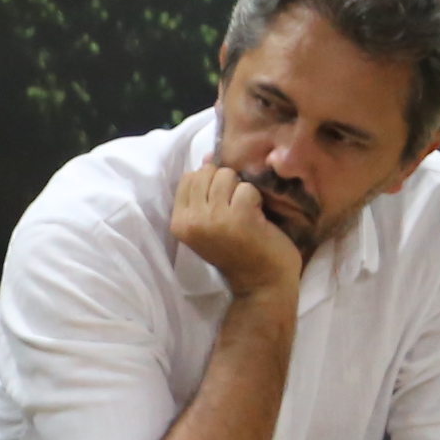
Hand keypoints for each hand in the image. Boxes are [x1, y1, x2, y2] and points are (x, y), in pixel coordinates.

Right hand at [170, 165, 300, 300]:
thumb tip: (208, 156)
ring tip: (246, 212)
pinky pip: (246, 188)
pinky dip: (256, 200)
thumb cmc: (238, 251)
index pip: (189, 177)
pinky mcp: (239, 218)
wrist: (261, 282)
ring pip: (226, 176)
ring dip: (241, 190)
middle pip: (207, 172)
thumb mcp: (210, 222)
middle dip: (225, 183)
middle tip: (235, 207)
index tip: (221, 202)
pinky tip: (257, 218)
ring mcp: (214, 220)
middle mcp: (191, 221)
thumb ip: (203, 191)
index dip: (209, 181)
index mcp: (179, 222)